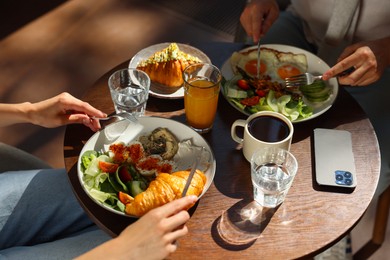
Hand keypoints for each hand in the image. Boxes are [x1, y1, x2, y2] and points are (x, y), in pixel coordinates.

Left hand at [29, 92, 105, 130]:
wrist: (33, 112)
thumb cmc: (43, 116)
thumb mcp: (60, 121)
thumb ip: (75, 119)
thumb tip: (87, 119)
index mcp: (66, 101)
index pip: (84, 107)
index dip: (95, 112)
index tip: (103, 116)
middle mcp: (68, 97)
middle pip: (85, 107)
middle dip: (92, 117)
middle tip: (97, 126)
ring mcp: (67, 99)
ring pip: (82, 108)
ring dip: (88, 117)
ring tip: (93, 126)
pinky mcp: (67, 101)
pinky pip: (78, 108)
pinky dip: (83, 114)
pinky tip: (86, 121)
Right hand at [77, 195, 198, 259]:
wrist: (124, 253)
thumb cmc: (130, 236)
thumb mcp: (143, 220)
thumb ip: (157, 216)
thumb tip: (169, 212)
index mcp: (155, 215)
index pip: (176, 204)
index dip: (186, 200)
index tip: (193, 197)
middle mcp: (163, 225)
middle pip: (185, 216)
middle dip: (183, 216)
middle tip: (178, 218)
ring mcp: (166, 239)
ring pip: (183, 230)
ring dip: (179, 230)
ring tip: (170, 232)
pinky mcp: (167, 251)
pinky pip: (176, 244)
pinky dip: (172, 243)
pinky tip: (163, 243)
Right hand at [240, 0, 278, 42]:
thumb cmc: (268, 5)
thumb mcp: (274, 13)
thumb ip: (268, 24)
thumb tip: (262, 34)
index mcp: (257, 9)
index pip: (256, 23)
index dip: (256, 33)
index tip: (256, 40)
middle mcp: (248, 11)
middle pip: (251, 29)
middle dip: (258, 32)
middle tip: (264, 26)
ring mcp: (243, 15)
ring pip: (248, 31)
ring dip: (255, 30)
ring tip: (260, 21)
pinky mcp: (241, 18)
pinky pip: (246, 29)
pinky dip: (252, 28)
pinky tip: (255, 22)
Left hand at [322, 37, 389, 85]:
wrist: (387, 50)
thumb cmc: (369, 48)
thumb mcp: (355, 46)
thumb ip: (344, 55)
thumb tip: (336, 64)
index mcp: (361, 55)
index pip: (343, 65)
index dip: (333, 72)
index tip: (325, 76)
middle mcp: (367, 64)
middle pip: (349, 79)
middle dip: (341, 80)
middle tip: (340, 77)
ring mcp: (372, 72)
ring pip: (354, 83)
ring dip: (349, 80)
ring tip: (352, 72)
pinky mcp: (375, 77)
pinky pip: (361, 84)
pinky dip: (356, 81)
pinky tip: (359, 73)